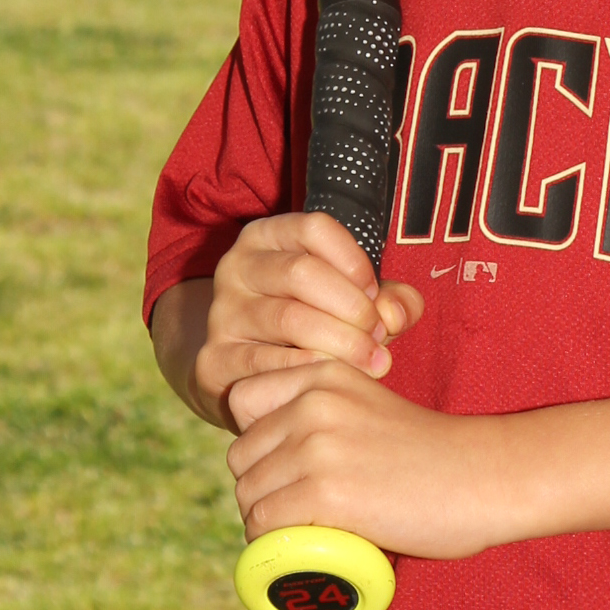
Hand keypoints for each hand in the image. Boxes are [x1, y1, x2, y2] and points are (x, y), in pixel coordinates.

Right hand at [192, 212, 425, 431]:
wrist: (253, 380)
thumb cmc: (316, 328)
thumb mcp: (355, 304)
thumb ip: (389, 301)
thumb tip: (396, 313)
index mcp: (266, 238)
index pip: (314, 228)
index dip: (354, 261)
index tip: (375, 294)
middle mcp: (236, 268)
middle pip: (302, 272)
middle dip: (353, 307)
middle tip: (380, 337)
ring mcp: (221, 314)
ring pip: (289, 319)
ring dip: (341, 344)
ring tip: (373, 363)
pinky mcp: (213, 360)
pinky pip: (268, 363)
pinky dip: (310, 373)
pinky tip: (335, 381)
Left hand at [225, 359, 509, 560]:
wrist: (485, 477)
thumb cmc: (431, 454)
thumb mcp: (368, 407)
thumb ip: (322, 416)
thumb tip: (264, 461)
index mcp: (323, 374)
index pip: (241, 399)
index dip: (257, 439)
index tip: (285, 464)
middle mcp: (313, 402)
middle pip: (240, 455)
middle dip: (261, 486)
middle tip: (301, 509)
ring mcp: (316, 446)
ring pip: (249, 495)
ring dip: (268, 520)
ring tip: (309, 530)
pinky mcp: (323, 492)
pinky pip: (265, 525)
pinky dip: (276, 545)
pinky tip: (308, 546)